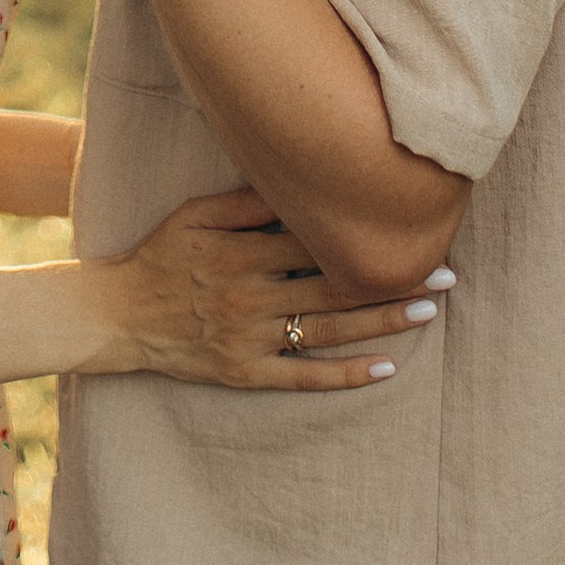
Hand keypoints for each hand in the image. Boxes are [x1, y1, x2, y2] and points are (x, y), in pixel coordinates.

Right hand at [116, 187, 446, 388]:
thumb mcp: (194, 215)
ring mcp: (252, 340)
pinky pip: (305, 378)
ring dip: (383, 322)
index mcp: (243, 254)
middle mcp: (252, 297)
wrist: (118, 316)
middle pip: (336, 288)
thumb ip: (246, 203)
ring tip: (428, 310)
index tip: (412, 229)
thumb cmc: (161, 255)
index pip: (318, 243)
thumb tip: (298, 186)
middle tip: (446, 274)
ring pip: (329, 331)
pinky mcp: (247, 373)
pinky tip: (386, 369)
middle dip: (393, 280)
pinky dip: (346, 375)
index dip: (365, 237)